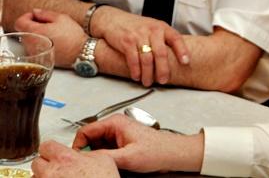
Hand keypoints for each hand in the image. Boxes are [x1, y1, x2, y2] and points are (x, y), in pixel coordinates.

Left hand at [14, 9, 87, 65]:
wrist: (80, 52)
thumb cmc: (72, 36)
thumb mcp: (61, 18)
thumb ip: (45, 13)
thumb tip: (35, 12)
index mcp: (35, 32)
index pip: (19, 22)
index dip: (27, 16)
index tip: (36, 16)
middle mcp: (31, 44)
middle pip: (23, 31)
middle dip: (32, 24)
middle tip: (47, 23)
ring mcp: (35, 52)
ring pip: (29, 39)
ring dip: (36, 34)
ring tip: (52, 32)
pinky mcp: (40, 58)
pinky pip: (35, 47)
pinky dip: (40, 42)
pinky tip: (53, 41)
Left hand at [31, 140, 118, 177]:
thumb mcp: (103, 160)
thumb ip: (86, 154)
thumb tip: (81, 155)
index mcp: (65, 158)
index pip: (46, 146)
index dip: (51, 148)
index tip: (54, 152)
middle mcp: (51, 172)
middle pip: (36, 163)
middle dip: (45, 164)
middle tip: (56, 167)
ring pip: (36, 177)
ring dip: (44, 177)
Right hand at [72, 114, 203, 173]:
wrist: (172, 154)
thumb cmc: (157, 150)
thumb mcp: (127, 157)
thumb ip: (104, 156)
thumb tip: (86, 159)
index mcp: (115, 123)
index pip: (84, 131)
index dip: (77, 146)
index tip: (77, 159)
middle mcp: (115, 126)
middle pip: (89, 139)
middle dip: (87, 152)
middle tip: (89, 165)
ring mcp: (118, 134)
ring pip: (96, 145)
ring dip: (96, 155)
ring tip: (103, 165)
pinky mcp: (121, 143)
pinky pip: (105, 150)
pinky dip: (103, 157)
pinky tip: (109, 165)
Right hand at [93, 7, 189, 85]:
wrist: (114, 19)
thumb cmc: (136, 27)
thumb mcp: (153, 28)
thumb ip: (163, 39)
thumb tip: (175, 59)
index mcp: (162, 27)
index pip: (176, 38)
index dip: (182, 51)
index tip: (186, 62)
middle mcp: (152, 30)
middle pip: (161, 53)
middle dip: (163, 69)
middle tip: (163, 80)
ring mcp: (139, 35)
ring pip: (147, 59)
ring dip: (148, 74)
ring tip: (148, 82)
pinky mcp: (126, 41)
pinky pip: (133, 60)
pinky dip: (135, 71)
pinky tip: (137, 76)